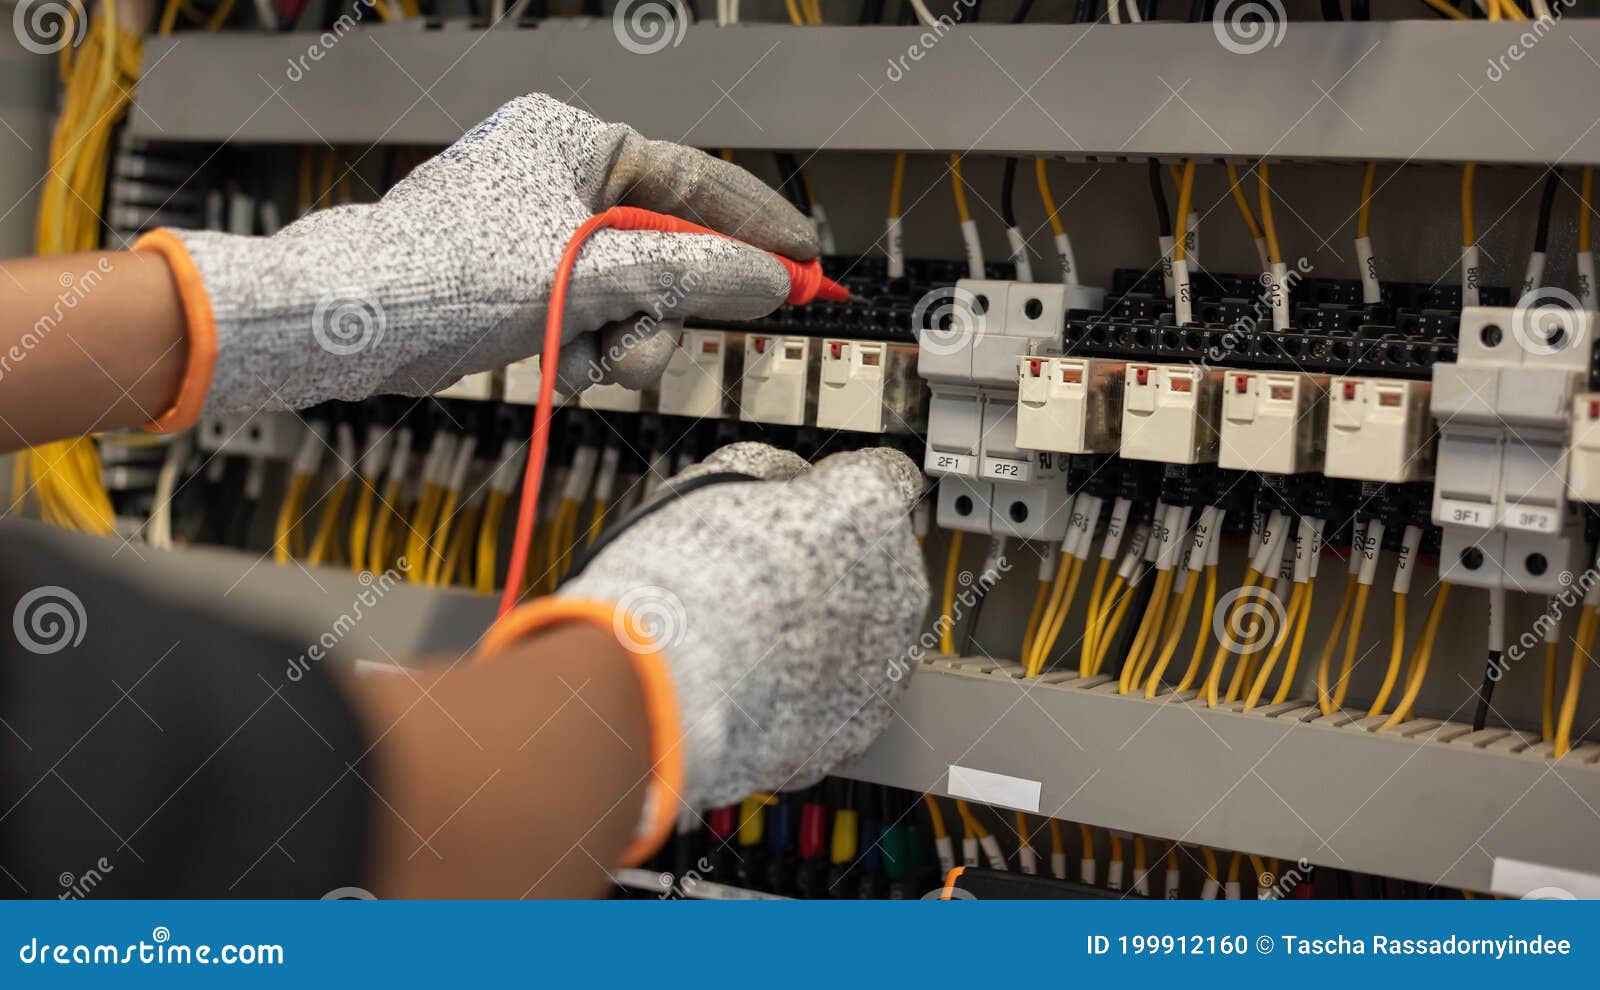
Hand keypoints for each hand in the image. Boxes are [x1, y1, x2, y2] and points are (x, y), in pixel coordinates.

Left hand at [148, 94, 817, 415]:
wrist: (349, 324)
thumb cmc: (444, 274)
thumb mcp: (587, 274)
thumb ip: (688, 275)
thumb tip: (767, 278)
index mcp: (574, 139)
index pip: (694, 179)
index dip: (756, 224)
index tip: (804, 260)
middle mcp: (560, 176)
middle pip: (667, 248)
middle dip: (664, 308)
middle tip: (656, 342)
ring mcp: (542, 230)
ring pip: (634, 291)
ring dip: (625, 339)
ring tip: (589, 360)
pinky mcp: (524, 278)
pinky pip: (595, 314)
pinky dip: (590, 348)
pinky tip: (561, 364)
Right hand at [558, 443, 929, 810]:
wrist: (663, 685)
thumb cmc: (680, 582)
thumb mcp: (717, 487)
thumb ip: (772, 479)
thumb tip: (784, 484)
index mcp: (867, 507)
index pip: (883, 478)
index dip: (840, 489)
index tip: (814, 500)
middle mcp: (897, 580)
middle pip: (880, 561)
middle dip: (834, 568)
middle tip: (768, 581)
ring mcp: (886, 660)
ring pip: (870, 634)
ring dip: (827, 634)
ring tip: (754, 642)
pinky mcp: (860, 724)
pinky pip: (846, 699)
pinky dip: (815, 695)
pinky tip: (761, 687)